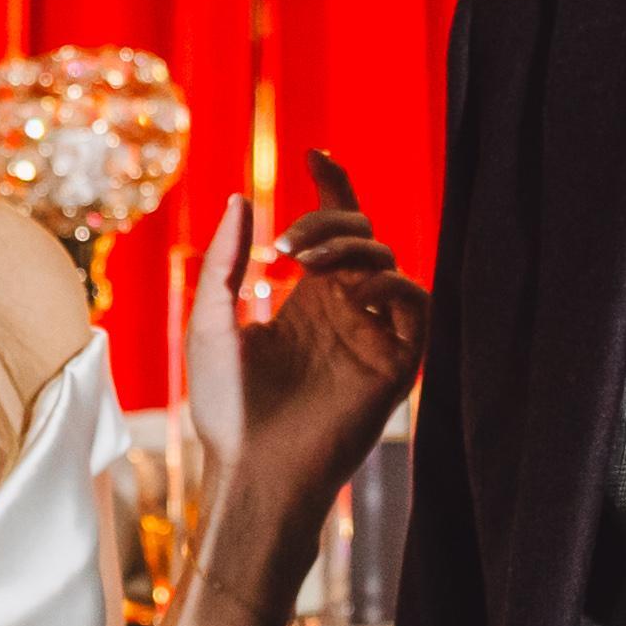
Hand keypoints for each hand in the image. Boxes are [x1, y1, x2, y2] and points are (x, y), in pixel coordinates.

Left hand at [184, 155, 427, 515]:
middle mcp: (345, 313)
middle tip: (287, 244)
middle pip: (362, 234)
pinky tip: (349, 288)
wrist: (250, 472)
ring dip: (350, 244)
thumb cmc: (225, 409)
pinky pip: (416, 302)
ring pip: (388, 258)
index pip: (332, 232)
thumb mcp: (210, 322)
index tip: (312, 153)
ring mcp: (371, 335)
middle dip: (331, 216)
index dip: (331, 187)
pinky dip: (390, 280)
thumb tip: (240, 197)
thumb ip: (224, 261)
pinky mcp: (395, 364)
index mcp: (308, 304)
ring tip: (304, 261)